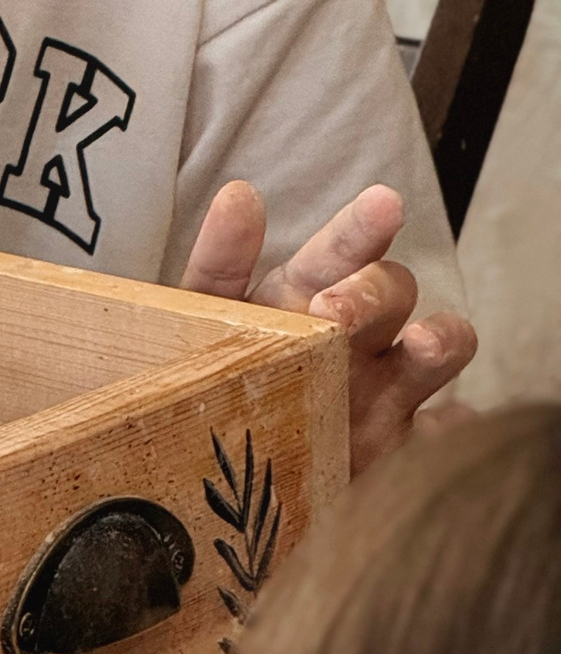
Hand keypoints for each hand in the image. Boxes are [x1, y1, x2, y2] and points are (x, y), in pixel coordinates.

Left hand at [182, 181, 476, 473]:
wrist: (219, 459)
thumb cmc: (213, 368)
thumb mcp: (201, 314)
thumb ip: (219, 259)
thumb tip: (239, 194)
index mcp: (309, 290)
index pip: (344, 248)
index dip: (363, 226)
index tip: (383, 203)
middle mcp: (357, 332)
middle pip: (392, 290)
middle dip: (371, 292)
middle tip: (332, 312)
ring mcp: (382, 389)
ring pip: (436, 349)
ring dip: (441, 340)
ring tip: (421, 344)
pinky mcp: (392, 449)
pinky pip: (435, 438)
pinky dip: (451, 431)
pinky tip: (450, 426)